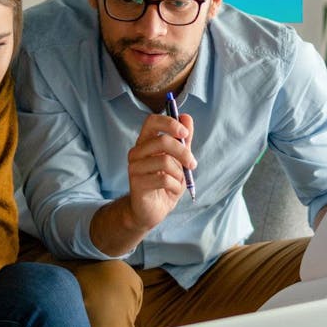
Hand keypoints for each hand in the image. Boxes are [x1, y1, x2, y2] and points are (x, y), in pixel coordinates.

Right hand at [124, 112, 196, 230]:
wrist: (152, 210)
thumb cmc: (165, 183)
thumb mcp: (179, 160)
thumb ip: (183, 140)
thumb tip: (186, 117)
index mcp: (145, 142)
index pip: (152, 121)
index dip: (170, 123)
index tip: (184, 133)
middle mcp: (137, 152)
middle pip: (162, 141)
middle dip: (183, 152)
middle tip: (192, 164)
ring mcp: (134, 168)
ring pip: (164, 161)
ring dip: (179, 173)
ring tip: (178, 181)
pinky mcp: (136, 183)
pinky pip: (163, 179)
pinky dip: (175, 185)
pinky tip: (172, 190)